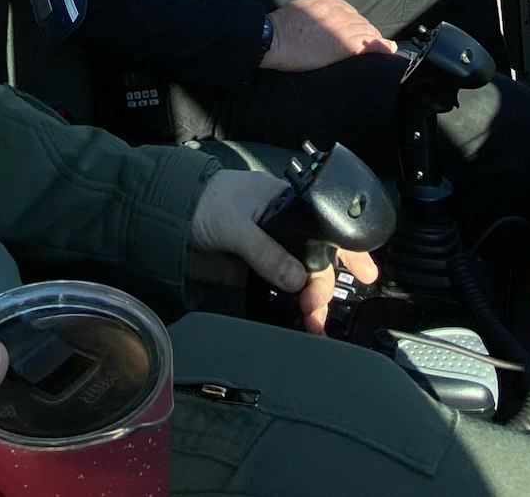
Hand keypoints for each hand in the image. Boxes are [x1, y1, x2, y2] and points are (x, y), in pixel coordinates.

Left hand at [188, 171, 381, 333]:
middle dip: (322, 288)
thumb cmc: (200, 204)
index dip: (349, 250)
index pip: (325, 227)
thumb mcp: (234, 224)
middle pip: (315, 261)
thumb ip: (265, 252)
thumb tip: (297, 282)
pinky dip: (290, 308)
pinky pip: (279, 292)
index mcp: (284, 204)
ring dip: (309, 302)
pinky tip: (297, 322)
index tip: (367, 274)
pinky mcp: (252, 272)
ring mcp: (268, 252)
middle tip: (316, 313)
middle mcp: (282, 228)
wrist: (162, 218)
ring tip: (312, 325)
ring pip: (300, 280)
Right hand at [259, 0, 396, 72]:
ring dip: (374, 42)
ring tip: (381, 51)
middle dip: (367, 35)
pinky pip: (371, 45)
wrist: (272, 38)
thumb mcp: (302, 8)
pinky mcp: (345, 44)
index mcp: (329, 0)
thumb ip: (318, 11)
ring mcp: (344, 26)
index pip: (352, 13)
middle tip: (370, 47)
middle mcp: (340, 10)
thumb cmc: (280, 27)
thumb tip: (322, 23)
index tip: (357, 35)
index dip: (357, 26)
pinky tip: (389, 51)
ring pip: (369, 33)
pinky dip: (383, 48)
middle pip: (363, 23)